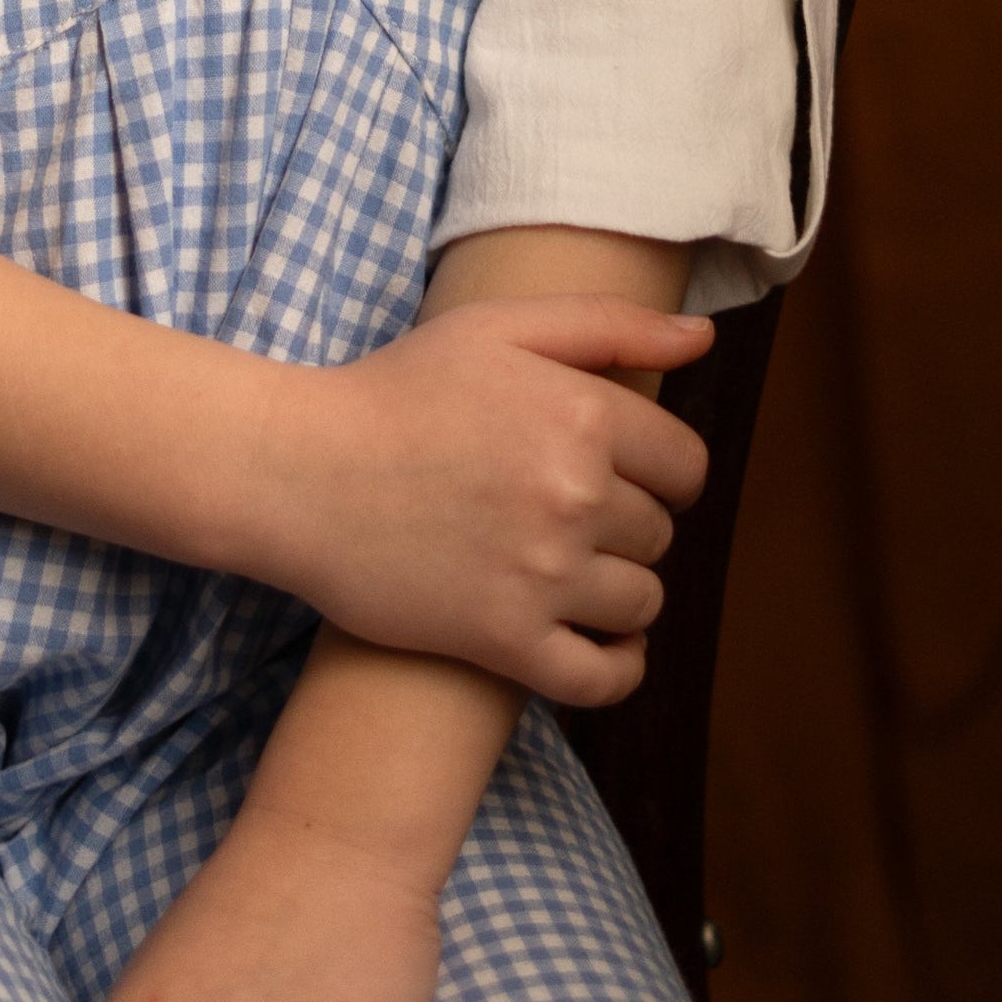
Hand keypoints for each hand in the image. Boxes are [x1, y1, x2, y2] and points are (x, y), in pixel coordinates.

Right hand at [253, 295, 710, 702]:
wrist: (299, 471)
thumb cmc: (397, 391)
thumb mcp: (497, 328)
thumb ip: (610, 324)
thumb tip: (701, 338)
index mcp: (583, 416)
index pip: (685, 467)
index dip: (659, 470)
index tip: (619, 472)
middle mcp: (575, 498)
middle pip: (660, 534)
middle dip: (626, 525)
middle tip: (567, 514)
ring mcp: (543, 575)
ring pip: (641, 603)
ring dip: (619, 591)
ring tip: (568, 570)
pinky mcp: (505, 641)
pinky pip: (603, 678)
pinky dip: (618, 668)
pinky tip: (603, 645)